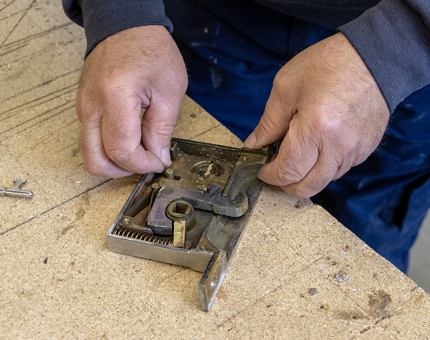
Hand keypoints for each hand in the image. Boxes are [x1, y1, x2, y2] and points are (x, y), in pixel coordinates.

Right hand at [76, 26, 187, 176]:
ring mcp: (83, 107)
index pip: (121, 151)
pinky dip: (109, 147)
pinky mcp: (84, 107)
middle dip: (123, 170)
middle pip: (95, 161)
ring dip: (115, 160)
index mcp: (115, 97)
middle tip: (144, 162)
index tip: (157, 161)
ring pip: (90, 153)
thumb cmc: (149, 49)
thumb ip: (162, 129)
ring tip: (139, 150)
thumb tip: (158, 157)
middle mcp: (92, 105)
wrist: (125, 25)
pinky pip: (91, 139)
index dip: (142, 164)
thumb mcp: (169, 90)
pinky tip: (129, 137)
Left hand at [244, 33, 388, 197]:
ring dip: (306, 176)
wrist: (372, 56)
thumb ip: (268, 123)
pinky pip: (341, 169)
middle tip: (276, 171)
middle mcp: (339, 146)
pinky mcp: (367, 148)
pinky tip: (318, 148)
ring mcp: (356, 150)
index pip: (288, 171)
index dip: (271, 176)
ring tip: (297, 156)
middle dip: (287, 184)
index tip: (263, 170)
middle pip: (308, 187)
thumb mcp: (285, 88)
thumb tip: (254, 145)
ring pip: (325, 180)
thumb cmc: (327, 65)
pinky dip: (324, 166)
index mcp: (316, 129)